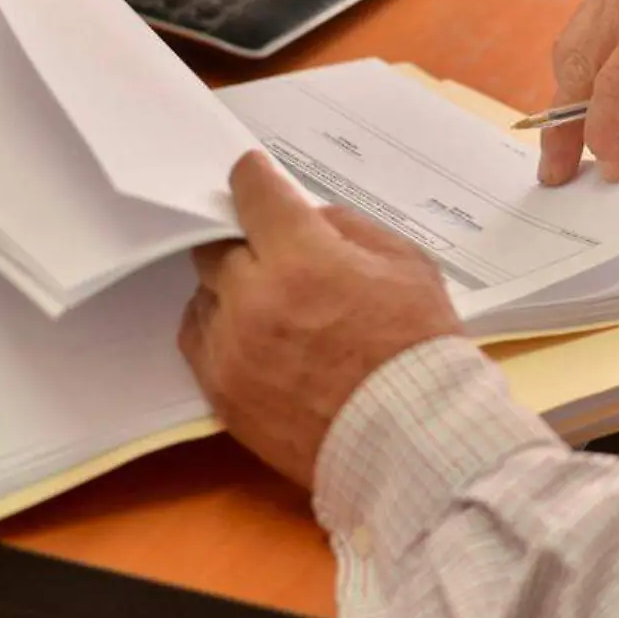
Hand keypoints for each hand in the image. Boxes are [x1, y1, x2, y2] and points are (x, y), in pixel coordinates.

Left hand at [178, 152, 460, 488]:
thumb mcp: (407, 265)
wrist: (414, 440)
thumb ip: (350, 229)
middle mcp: (254, 300)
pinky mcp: (222, 393)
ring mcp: (232, 350)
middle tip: (272, 252)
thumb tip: (308, 219)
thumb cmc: (420, 349)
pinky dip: (220, 330)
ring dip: (231, 290)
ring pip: (204, 295)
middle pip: (216, 247)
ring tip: (269, 304)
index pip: (253, 195)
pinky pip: (198, 341)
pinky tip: (252, 335)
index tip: (254, 177)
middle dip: (244, 242)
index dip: (254, 179)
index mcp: (302, 259)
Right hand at [539, 0, 618, 184]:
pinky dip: (587, 69)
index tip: (609, 169)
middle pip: (580, 66)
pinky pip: (586, 31)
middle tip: (558, 170)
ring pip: (573, 48)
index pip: (616, 85)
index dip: (605, 135)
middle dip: (567, 124)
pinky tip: (596, 103)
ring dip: (572, 97)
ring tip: (573, 143)